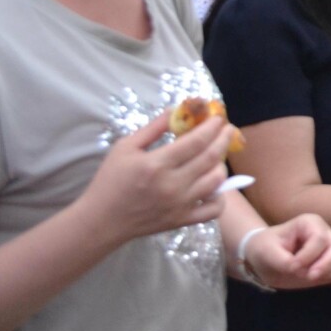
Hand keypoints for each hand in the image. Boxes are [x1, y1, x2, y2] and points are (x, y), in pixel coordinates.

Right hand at [77, 112, 230, 243]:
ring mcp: (180, 205)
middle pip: (211, 158)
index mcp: (157, 164)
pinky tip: (213, 186)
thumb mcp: (125, 147)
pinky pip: (213, 209)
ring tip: (218, 155)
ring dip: (222, 164)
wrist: (101, 220)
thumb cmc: (111, 180)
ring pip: (216, 182)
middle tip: (228, 129)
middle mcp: (172, 185)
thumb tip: (176, 110)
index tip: (218, 117)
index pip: (196, 141)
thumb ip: (153, 128)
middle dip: (224, 139)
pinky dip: (220, 196)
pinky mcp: (182, 220)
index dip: (212, 127)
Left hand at [242, 214, 330, 291]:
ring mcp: (330, 251)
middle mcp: (325, 234)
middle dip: (327, 263)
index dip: (308, 255)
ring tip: (315, 279)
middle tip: (309, 276)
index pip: (319, 238)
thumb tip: (299, 270)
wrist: (265, 260)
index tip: (292, 266)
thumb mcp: (266, 251)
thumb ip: (281, 260)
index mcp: (310, 224)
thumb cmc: (265, 249)